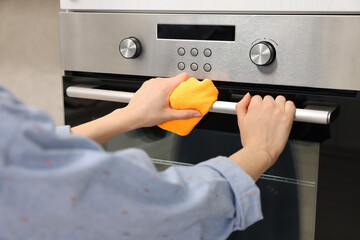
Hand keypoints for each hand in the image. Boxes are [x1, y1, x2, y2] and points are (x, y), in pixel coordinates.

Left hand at [71, 73, 200, 143]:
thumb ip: (185, 114)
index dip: (188, 83)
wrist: (131, 116)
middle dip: (179, 90)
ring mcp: (151, 82)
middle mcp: (158, 81)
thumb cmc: (146, 115)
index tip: (189, 90)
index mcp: (165, 86)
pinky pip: (158, 84)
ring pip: (166, 82)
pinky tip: (159, 100)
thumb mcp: (168, 115)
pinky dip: (161, 90)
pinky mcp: (147, 85)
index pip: (183, 76)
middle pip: (175, 80)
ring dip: (169, 90)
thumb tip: (196, 113)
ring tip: (167, 102)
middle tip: (178, 101)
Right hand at [229, 93, 294, 179]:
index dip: (256, 106)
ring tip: (275, 115)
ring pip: (280, 99)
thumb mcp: (240, 121)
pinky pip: (291, 105)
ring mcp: (278, 112)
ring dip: (278, 105)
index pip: (257, 97)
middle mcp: (268, 106)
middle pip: (268, 98)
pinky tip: (284, 114)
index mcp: (255, 106)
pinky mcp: (288, 118)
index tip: (258, 112)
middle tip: (266, 117)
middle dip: (266, 105)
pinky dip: (289, 107)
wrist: (260, 152)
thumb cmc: (251, 140)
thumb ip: (241, 106)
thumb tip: (247, 96)